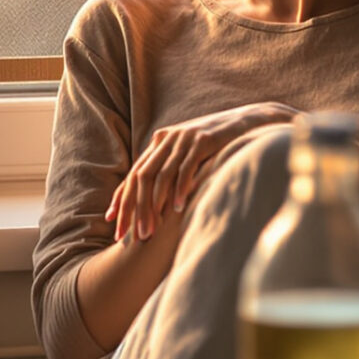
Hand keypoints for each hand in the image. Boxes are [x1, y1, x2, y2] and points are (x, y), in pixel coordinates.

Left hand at [106, 102, 298, 241]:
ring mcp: (183, 138)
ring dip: (153, 206)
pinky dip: (179, 190)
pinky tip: (176, 209)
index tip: (112, 222)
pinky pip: (186, 169)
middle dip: (134, 208)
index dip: (121, 198)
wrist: (246, 123)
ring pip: (160, 176)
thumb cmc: (216, 146)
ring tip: (151, 231)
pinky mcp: (203, 140)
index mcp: (158, 143)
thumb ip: (171, 170)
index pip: (133, 175)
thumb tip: (155, 201)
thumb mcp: (187, 156)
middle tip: (132, 235)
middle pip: (141, 177)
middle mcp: (166, 139)